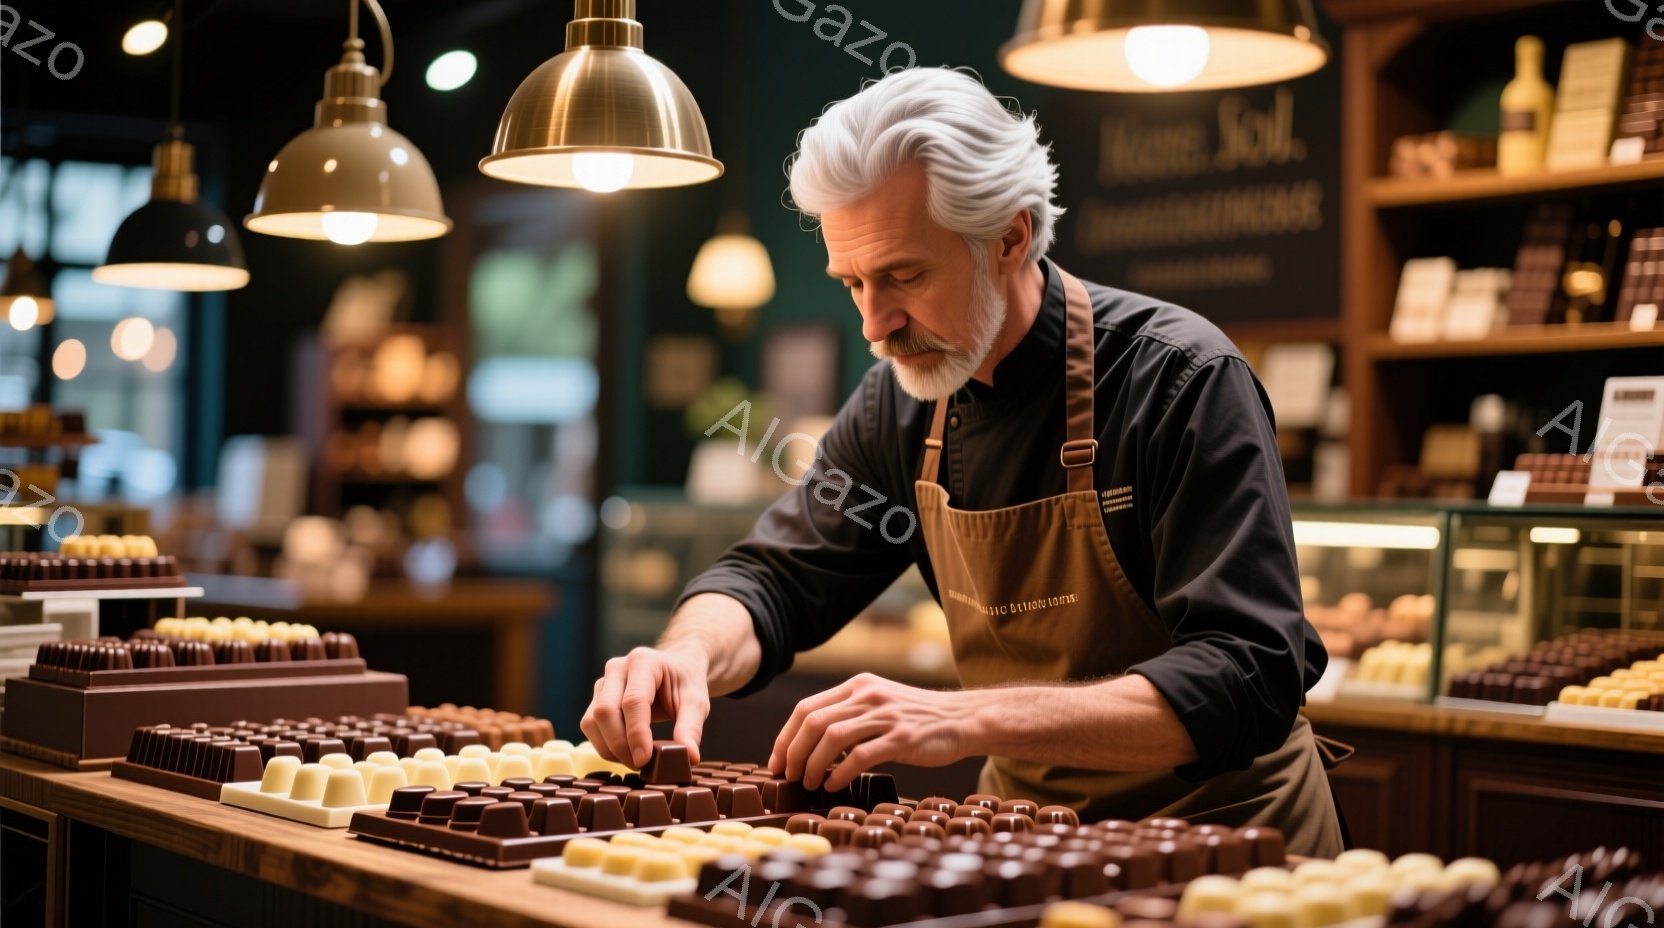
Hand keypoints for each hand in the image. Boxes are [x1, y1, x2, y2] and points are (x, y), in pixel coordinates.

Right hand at [580, 645, 710, 769]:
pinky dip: (604, 745)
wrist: (676, 669)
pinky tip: (625, 752)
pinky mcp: (596, 698)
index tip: (644, 759)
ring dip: (609, 748)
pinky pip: (590, 726)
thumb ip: (691, 728)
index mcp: (644, 661)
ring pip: (592, 721)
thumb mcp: (697, 702)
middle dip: (619, 744)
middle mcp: (617, 668)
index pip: (633, 701)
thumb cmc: (685, 683)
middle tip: (641, 765)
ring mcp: (603, 682)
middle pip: (605, 711)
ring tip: (634, 760)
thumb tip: (689, 757)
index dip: (636, 733)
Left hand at [768, 673, 974, 791]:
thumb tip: (809, 747)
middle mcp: (868, 695)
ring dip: (812, 765)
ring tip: (809, 784)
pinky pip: (860, 756)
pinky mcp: (902, 737)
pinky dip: (840, 773)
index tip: (777, 763)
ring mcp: (885, 715)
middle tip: (788, 778)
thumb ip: (848, 716)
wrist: (962, 719)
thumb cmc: (916, 720)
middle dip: (793, 753)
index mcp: (857, 686)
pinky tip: (834, 785)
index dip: (784, 738)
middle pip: (813, 722)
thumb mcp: (879, 705)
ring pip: (832, 737)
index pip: (806, 709)